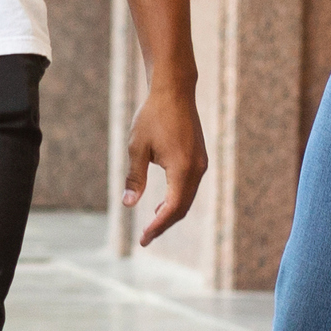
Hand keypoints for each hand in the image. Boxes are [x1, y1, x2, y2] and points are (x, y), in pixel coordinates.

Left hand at [124, 82, 206, 241]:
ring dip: (171, 212)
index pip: (171, 208)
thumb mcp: (137, 148)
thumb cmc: (152, 116)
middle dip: (164, 224)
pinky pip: (190, 186)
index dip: (157, 226)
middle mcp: (197, 169)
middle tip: (145, 238)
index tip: (143, 239)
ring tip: (153, 224)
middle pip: (182, 207)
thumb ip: (134, 177)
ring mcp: (201, 163)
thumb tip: (129, 204)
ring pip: (187, 198)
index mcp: (182, 169)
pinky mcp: (200, 157)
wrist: (174, 91)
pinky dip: (178, 199)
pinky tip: (163, 202)